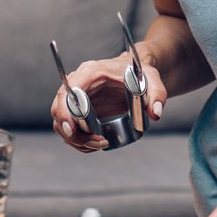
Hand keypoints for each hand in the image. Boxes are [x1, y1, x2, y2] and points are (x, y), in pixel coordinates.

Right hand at [48, 56, 165, 153]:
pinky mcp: (79, 110)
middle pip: (59, 110)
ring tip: (101, 144)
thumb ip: (157, 94)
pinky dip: (78, 141)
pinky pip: (70, 128)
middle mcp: (78, 84)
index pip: (67, 91)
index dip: (65, 111)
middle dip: (72, 132)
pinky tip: (96, 144)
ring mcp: (76, 98)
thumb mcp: (152, 79)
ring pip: (62, 122)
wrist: (135, 73)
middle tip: (97, 142)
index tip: (72, 130)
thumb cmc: (139, 73)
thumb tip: (155, 114)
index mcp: (90, 72)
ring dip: (76, 140)